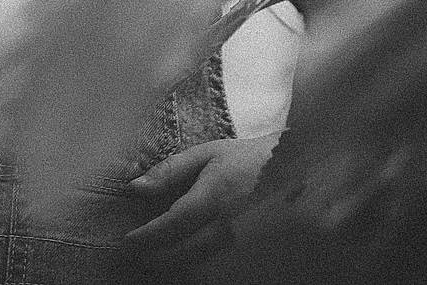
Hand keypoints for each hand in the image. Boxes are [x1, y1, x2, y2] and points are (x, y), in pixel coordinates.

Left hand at [121, 135, 277, 266]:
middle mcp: (229, 226)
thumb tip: (134, 187)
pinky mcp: (257, 257)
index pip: (172, 225)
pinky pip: (222, 272)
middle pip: (184, 255)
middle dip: (156, 259)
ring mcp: (246, 245)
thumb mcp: (209, 154)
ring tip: (157, 262)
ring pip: (202, 269)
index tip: (127, 241)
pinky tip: (188, 264)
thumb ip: (170, 170)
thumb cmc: (249, 159)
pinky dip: (201, 271)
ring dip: (176, 268)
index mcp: (215, 197)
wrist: (300, 170)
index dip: (146, 237)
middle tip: (136, 256)